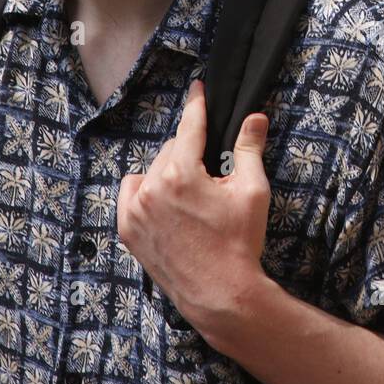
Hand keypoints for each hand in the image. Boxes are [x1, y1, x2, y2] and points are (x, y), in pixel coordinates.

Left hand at [117, 80, 271, 348]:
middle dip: (191, 153)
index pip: (189, 127)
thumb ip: (249, 149)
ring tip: (192, 195)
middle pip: (172, 149)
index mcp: (181, 174)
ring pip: (152, 170)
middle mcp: (152, 188)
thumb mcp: (252, 191)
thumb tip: (254, 118)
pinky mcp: (129, 231)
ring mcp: (136, 211)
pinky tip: (166, 203)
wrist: (221, 294)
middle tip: (212, 175)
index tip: (198, 89)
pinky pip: (132, 193)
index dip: (197, 105)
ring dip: (169, 172)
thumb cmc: (239, 242)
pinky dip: (146, 191)